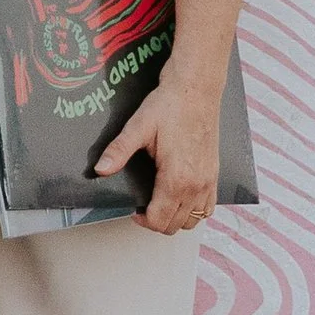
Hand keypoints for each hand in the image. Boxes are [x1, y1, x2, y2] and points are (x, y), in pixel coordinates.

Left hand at [95, 71, 220, 233]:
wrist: (196, 89)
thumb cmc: (170, 105)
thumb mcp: (138, 127)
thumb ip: (119, 150)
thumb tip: (100, 169)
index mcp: (177, 178)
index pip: (160, 220)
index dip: (142, 220)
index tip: (133, 209)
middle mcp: (196, 185)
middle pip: (175, 225)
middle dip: (156, 221)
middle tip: (143, 205)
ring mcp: (209, 181)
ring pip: (193, 219)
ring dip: (175, 217)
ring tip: (160, 202)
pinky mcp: (214, 173)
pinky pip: (208, 206)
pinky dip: (194, 209)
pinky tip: (180, 196)